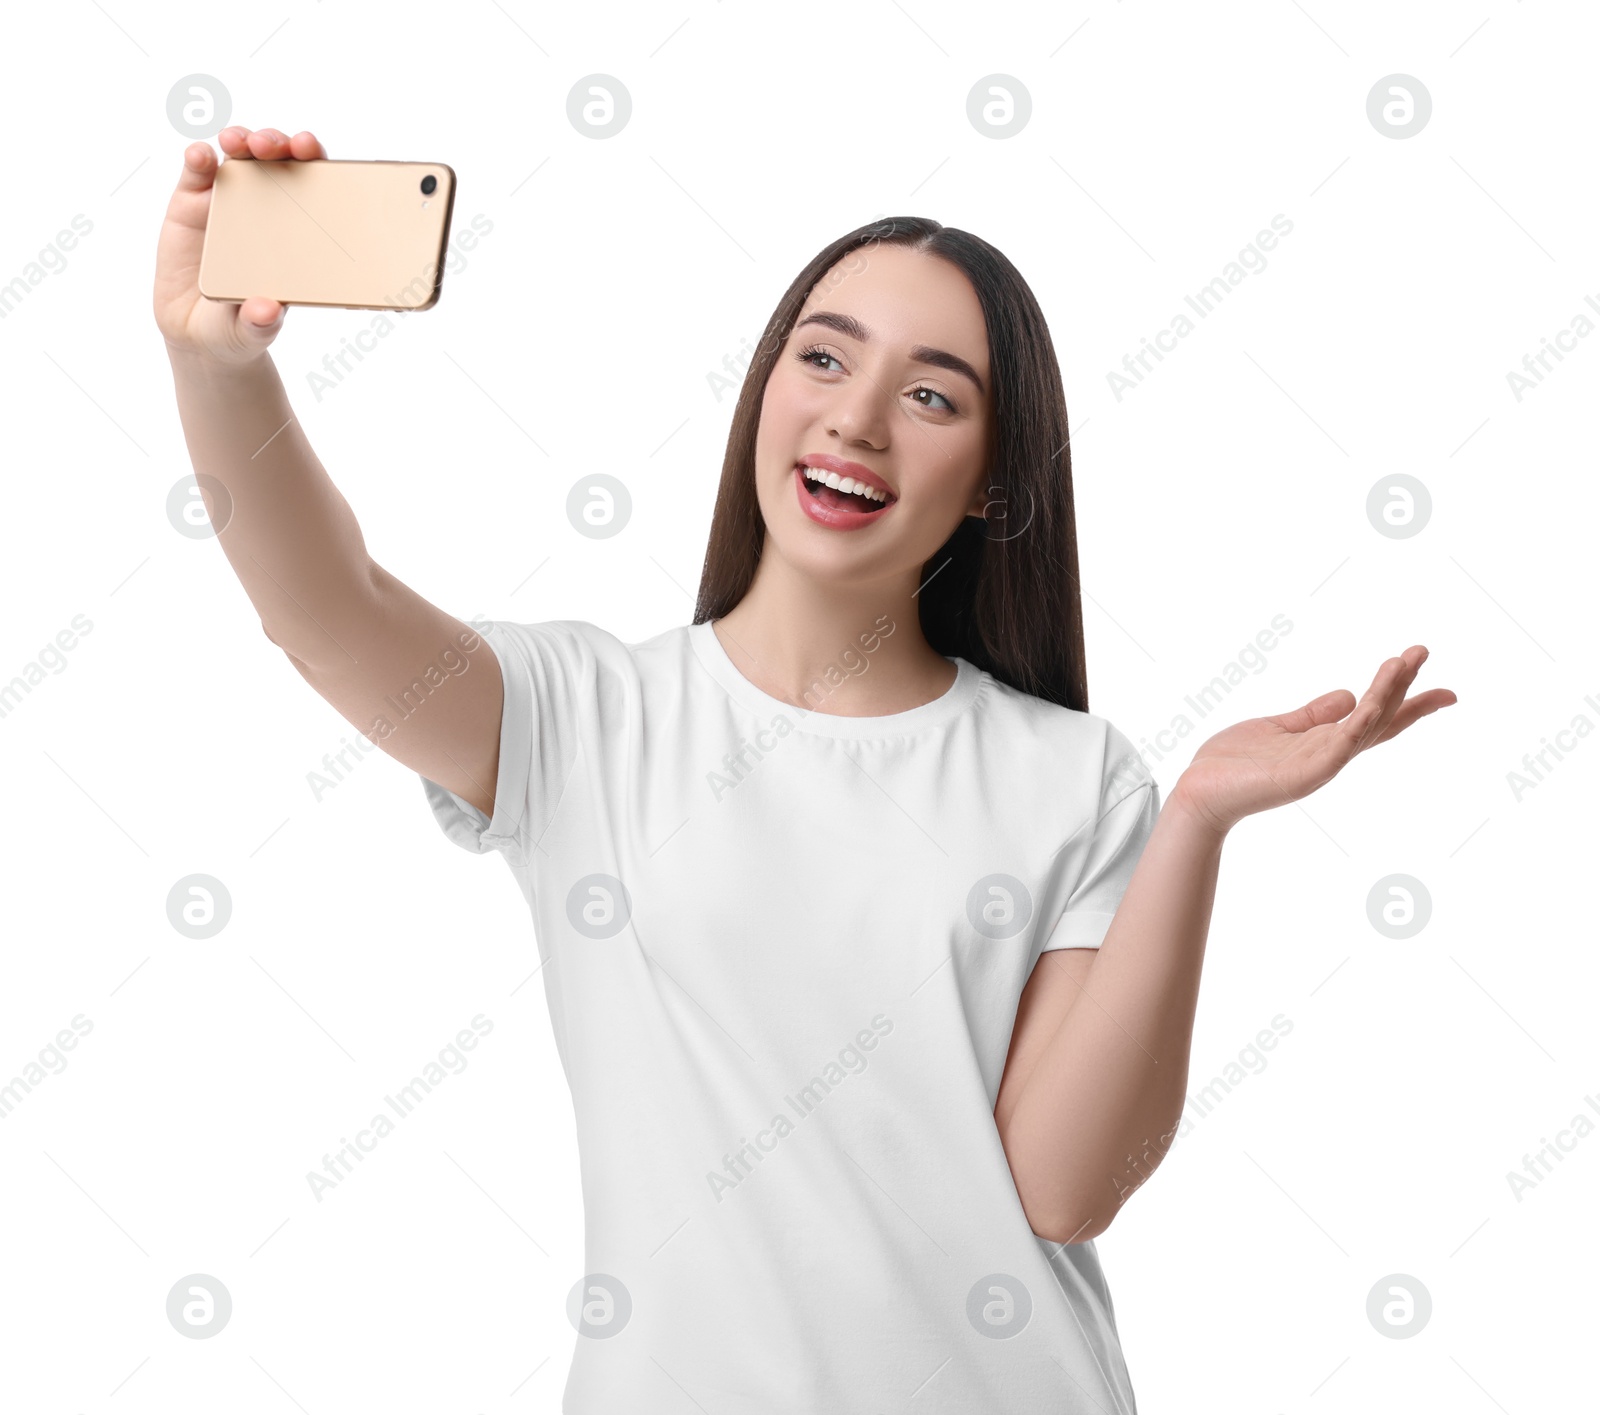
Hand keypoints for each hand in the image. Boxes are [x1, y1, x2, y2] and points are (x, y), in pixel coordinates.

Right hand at [153, 126, 327, 364]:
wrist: (199, 332)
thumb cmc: (240, 326)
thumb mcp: (253, 330)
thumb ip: (260, 323)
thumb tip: (267, 312)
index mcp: (298, 231)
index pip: (314, 186)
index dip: (315, 162)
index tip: (311, 150)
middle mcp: (268, 207)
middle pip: (277, 160)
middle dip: (277, 143)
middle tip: (273, 146)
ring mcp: (229, 201)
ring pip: (239, 157)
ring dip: (241, 140)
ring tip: (238, 143)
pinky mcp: (192, 203)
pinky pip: (197, 172)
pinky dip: (199, 158)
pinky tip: (201, 156)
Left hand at [1170, 645, 1456, 837]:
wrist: (1200, 793)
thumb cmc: (1234, 764)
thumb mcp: (1279, 728)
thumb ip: (1313, 715)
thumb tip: (1348, 694)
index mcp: (1325, 741)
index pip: (1376, 719)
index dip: (1409, 703)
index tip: (1446, 691)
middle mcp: (1329, 753)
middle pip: (1379, 718)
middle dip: (1403, 686)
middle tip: (1423, 651)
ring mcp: (1319, 765)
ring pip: (1363, 725)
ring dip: (1384, 694)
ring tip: (1402, 662)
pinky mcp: (1303, 774)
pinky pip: (1337, 745)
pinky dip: (1355, 723)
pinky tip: (1367, 700)